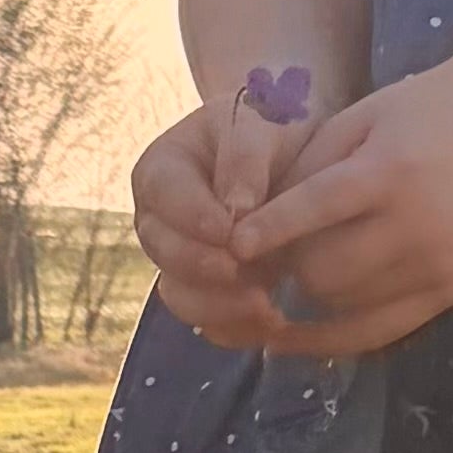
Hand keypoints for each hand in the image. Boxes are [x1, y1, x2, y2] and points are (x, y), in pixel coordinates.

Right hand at [129, 83, 323, 351]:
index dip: (194, 218)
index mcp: (162, 170)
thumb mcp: (259, 124)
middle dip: (205, 268)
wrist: (292, 157)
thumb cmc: (269, 129)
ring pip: (179, 296)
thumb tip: (236, 208)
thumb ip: (244, 157)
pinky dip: (237, 328)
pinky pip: (208, 323)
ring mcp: (179, 262)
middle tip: (250, 272)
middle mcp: (160, 221)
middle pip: (164, 252)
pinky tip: (275, 322)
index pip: (163, 196)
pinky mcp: (205, 294)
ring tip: (267, 305)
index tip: (231, 232)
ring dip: (220, 306)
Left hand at [228, 64, 452, 356]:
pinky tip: (292, 335)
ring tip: (300, 266)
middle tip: (268, 253)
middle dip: (288, 263)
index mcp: (391, 171)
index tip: (234, 245)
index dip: (271, 228)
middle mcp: (420, 224)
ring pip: (343, 304)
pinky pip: (376, 332)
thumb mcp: (357, 120)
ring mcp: (439, 263)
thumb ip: (306, 171)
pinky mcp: (449, 290)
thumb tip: (250, 235)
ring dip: (311, 290)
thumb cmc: (417, 113)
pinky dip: (330, 335)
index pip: (318, 207)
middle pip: (324, 271)